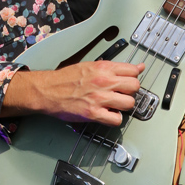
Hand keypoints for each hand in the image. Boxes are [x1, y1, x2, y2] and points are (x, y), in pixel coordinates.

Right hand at [1, 60, 144, 126]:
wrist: (48, 90)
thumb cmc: (66, 78)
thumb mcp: (90, 65)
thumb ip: (113, 67)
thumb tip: (135, 67)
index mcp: (103, 67)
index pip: (133, 70)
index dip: (134, 76)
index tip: (130, 80)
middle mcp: (104, 81)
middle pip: (134, 86)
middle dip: (131, 91)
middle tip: (122, 93)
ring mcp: (99, 98)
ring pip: (129, 103)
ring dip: (124, 105)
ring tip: (115, 104)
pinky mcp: (94, 113)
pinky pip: (117, 119)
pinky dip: (115, 118)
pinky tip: (108, 114)